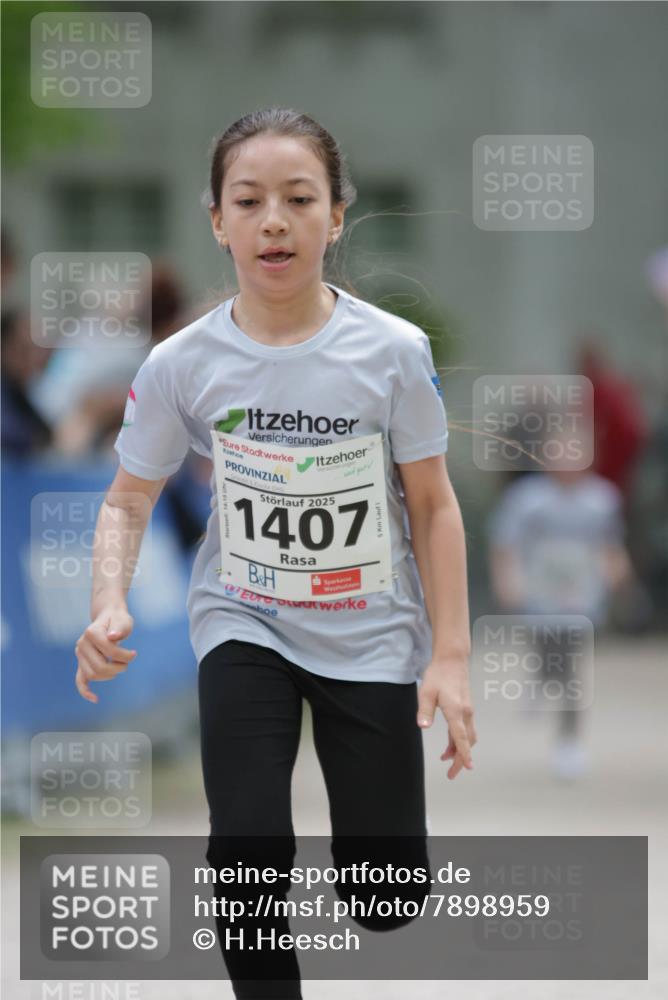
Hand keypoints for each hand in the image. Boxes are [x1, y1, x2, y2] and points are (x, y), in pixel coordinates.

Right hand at [74, 608, 136, 703]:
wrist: (109, 618)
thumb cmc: (118, 620)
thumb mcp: (123, 620)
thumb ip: (119, 628)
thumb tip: (112, 637)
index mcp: (91, 632)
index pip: (108, 650)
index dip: (124, 655)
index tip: (134, 653)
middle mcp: (82, 644)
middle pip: (99, 666)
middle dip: (118, 668)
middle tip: (127, 663)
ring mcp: (80, 654)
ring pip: (92, 675)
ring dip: (109, 675)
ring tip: (120, 667)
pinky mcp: (82, 663)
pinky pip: (80, 680)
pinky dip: (85, 691)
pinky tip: (95, 699)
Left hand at [417, 655, 476, 779]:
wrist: (452, 659)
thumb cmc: (439, 674)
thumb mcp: (427, 691)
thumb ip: (425, 710)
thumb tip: (423, 726)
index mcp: (456, 711)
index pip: (461, 737)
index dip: (464, 754)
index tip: (468, 768)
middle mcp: (466, 713)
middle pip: (467, 742)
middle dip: (461, 759)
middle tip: (451, 774)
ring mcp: (467, 711)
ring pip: (468, 737)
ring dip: (460, 750)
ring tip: (446, 759)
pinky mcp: (466, 708)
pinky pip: (465, 729)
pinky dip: (460, 740)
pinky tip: (449, 743)